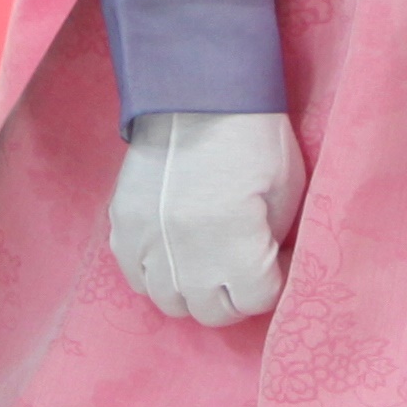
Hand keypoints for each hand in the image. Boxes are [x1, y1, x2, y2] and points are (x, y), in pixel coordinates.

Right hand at [110, 108, 304, 324]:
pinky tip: (176, 254)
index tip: (277, 262)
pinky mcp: (121, 227)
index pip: (255, 300)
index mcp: (233, 240)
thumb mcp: (285, 189)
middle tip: (245, 268)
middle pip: (211, 312)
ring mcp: (146, 242)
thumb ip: (274, 241)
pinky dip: (158, 275)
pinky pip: (136, 278)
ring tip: (209, 263)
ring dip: (194, 291)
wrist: (195, 94)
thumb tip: (268, 269)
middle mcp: (185, 252)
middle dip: (235, 295)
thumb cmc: (252, 136)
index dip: (273, 284)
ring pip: (170, 302)